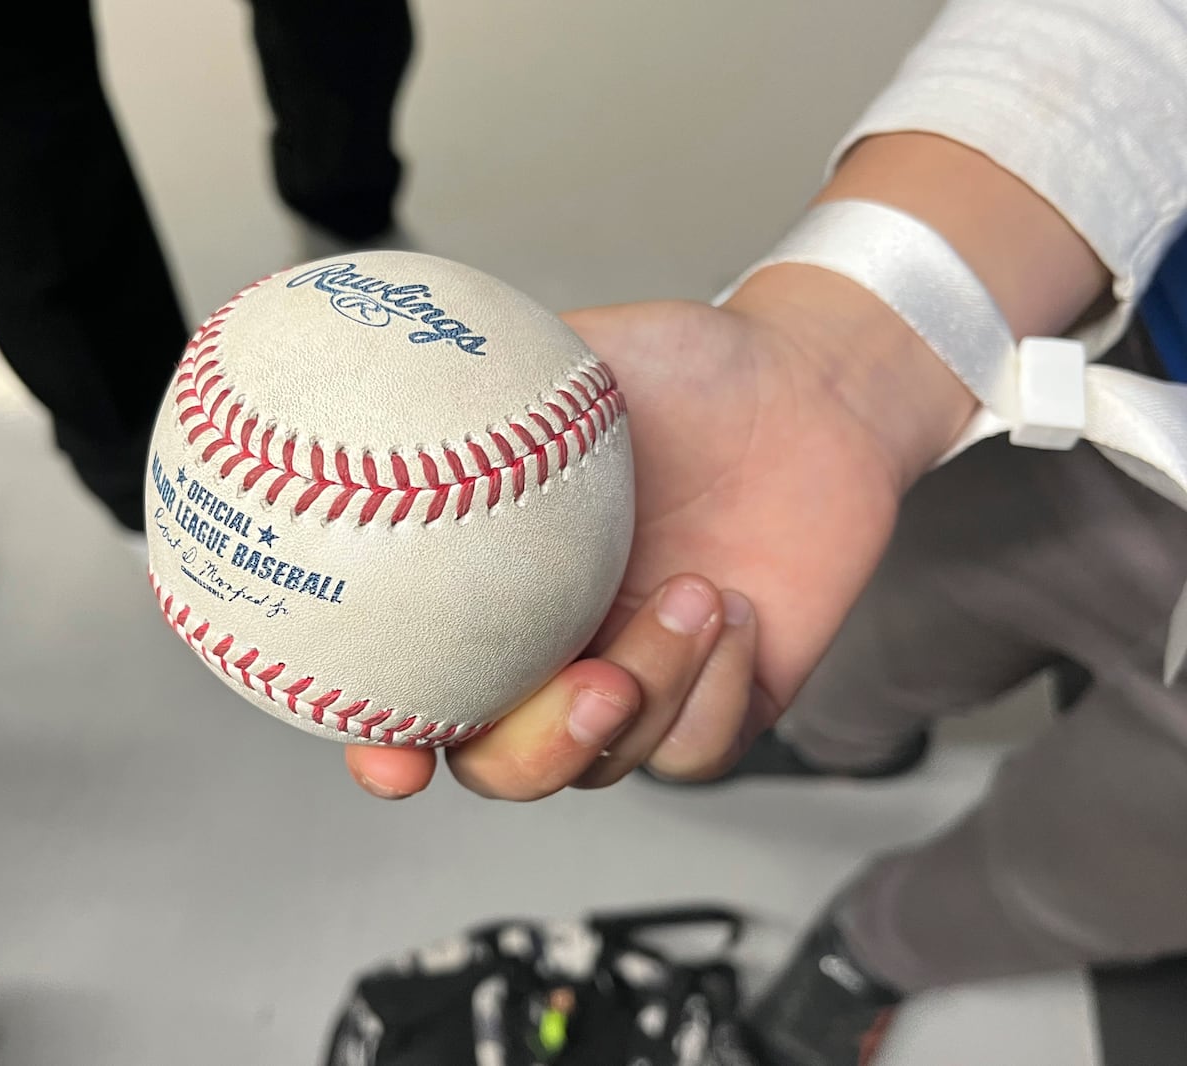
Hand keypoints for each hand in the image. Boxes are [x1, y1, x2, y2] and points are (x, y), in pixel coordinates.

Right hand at [345, 267, 974, 798]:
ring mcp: (629, 685)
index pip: (404, 696)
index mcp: (484, 591)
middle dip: (535, 753)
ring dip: (654, 688)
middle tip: (597, 683)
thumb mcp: (564, 358)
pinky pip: (693, 754)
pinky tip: (734, 608)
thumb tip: (382, 383)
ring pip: (603, 763)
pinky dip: (712, 693)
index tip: (393, 759)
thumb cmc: (681, 370)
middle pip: (499, 766)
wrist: (808, 387)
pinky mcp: (716, 703)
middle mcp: (545, 653)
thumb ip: (471, 383)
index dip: (379, 746)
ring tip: (695, 590)